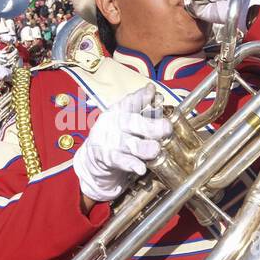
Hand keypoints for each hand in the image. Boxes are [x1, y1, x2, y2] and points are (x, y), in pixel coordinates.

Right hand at [72, 86, 171, 202]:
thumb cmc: (118, 136)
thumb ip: (144, 111)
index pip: (131, 101)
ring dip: (143, 147)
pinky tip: (140, 168)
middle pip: (132, 122)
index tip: (152, 92)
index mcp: (120, 111)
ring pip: (127, 143)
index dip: (142, 96)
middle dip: (150, 125)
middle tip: (166, 128)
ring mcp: (108, 141)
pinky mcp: (106, 158)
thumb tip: (159, 98)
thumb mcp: (128, 120)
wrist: (94, 158)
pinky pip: (119, 161)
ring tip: (155, 149)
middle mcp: (113, 123)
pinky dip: (131, 164)